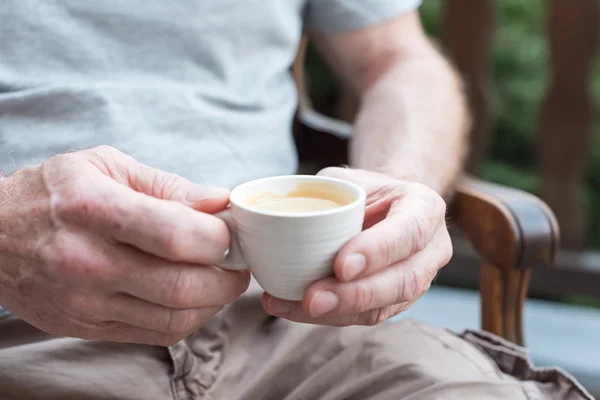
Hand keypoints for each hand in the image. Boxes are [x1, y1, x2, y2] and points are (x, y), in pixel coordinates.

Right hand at [0, 146, 248, 344]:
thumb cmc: (53, 193)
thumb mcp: (105, 166)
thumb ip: (168, 186)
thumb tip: (220, 202)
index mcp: (94, 209)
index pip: (178, 236)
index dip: (220, 237)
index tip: (230, 231)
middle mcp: (88, 261)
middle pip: (183, 285)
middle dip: (228, 276)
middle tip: (237, 261)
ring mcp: (86, 302)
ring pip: (176, 317)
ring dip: (214, 300)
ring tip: (220, 277)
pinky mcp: (88, 327)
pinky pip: (157, 334)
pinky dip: (189, 317)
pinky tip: (194, 296)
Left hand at [262, 167, 451, 325]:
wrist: (381, 208)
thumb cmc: (363, 190)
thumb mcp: (347, 179)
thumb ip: (325, 194)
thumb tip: (281, 219)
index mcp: (425, 208)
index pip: (410, 231)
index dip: (378, 251)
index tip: (341, 265)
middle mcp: (431, 248)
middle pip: (403, 280)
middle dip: (355, 294)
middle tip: (313, 298)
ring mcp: (418, 279)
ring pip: (385, 306)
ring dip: (339, 312)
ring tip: (298, 307)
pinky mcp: (395, 302)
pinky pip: (365, 317)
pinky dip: (328, 316)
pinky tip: (293, 309)